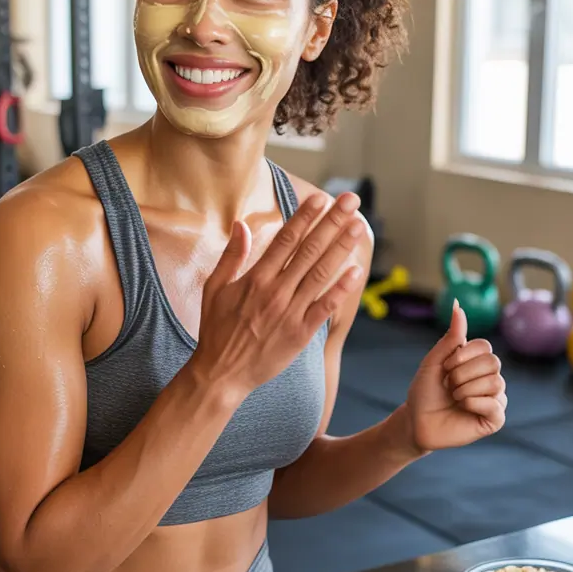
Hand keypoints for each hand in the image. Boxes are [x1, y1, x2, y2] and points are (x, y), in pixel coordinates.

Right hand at [190, 192, 365, 397]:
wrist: (221, 373)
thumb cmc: (216, 330)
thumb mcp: (214, 289)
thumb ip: (231, 256)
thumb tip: (241, 225)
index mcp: (255, 278)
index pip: (286, 240)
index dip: (305, 216)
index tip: (321, 198)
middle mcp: (275, 291)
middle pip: (309, 250)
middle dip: (332, 222)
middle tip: (351, 200)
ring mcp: (290, 312)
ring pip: (320, 273)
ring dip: (341, 247)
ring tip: (358, 226)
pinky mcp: (300, 333)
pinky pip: (325, 308)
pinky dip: (341, 289)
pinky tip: (356, 271)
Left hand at [403, 301, 506, 452]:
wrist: (416, 422)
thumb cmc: (424, 392)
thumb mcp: (434, 361)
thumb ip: (451, 336)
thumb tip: (457, 305)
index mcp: (477, 362)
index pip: (485, 347)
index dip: (462, 355)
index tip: (445, 367)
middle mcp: (490, 378)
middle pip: (493, 363)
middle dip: (462, 373)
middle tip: (448, 385)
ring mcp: (494, 399)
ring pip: (495, 383)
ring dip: (465, 389)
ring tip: (453, 398)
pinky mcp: (494, 419)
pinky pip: (495, 404)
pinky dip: (473, 403)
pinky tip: (462, 408)